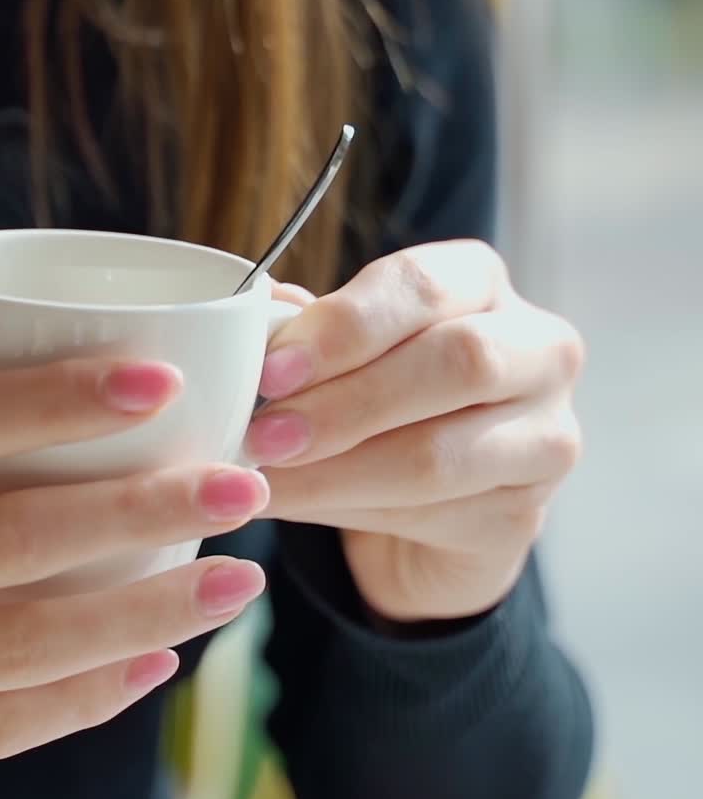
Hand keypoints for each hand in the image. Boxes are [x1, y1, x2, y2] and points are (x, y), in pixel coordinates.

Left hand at [245, 242, 584, 623]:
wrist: (424, 503)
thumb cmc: (376, 394)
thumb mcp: (341, 349)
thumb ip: (306, 327)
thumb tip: (254, 310)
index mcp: (479, 282)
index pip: (423, 285)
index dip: (345, 326)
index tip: (272, 369)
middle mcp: (537, 349)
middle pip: (456, 363)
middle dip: (345, 402)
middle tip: (263, 434)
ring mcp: (545, 436)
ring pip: (439, 454)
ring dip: (335, 471)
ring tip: (264, 477)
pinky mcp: (524, 515)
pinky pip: (431, 515)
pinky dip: (346, 511)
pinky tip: (294, 505)